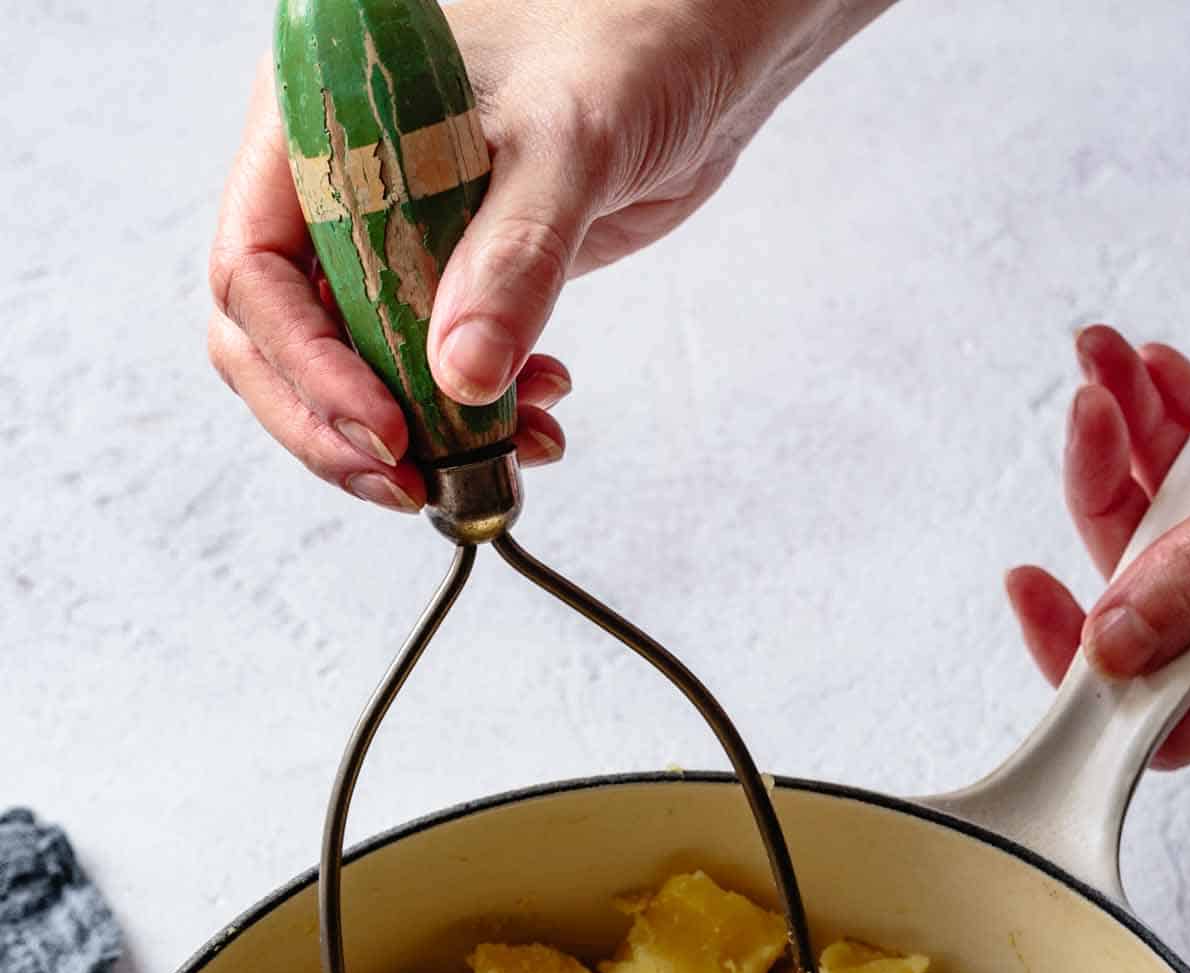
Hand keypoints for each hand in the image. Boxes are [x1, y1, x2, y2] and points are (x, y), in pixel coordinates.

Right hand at [209, 0, 886, 511]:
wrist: (702, 38)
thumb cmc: (629, 38)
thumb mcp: (569, 141)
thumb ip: (514, 256)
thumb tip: (458, 377)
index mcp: (320, 121)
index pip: (258, 268)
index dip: (309, 366)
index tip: (386, 430)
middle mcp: (338, 181)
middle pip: (280, 336)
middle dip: (340, 423)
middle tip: (414, 482)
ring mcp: (392, 233)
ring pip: (354, 366)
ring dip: (417, 432)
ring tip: (503, 453)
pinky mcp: (454, 274)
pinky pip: (428, 367)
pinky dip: (472, 414)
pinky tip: (533, 418)